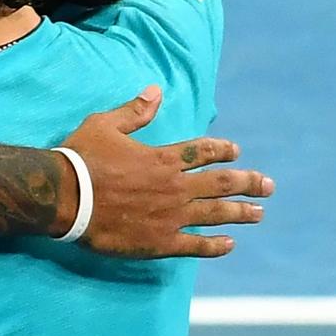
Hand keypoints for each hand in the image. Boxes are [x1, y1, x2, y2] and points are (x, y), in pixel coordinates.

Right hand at [52, 85, 273, 258]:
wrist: (66, 198)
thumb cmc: (82, 158)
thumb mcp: (105, 125)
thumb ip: (134, 111)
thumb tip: (156, 90)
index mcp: (163, 158)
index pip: (203, 152)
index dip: (222, 151)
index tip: (237, 152)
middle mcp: (174, 187)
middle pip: (220, 184)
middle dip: (248, 183)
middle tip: (269, 186)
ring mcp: (170, 216)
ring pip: (215, 214)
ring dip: (241, 213)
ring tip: (259, 213)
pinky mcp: (160, 242)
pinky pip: (195, 245)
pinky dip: (215, 245)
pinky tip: (230, 244)